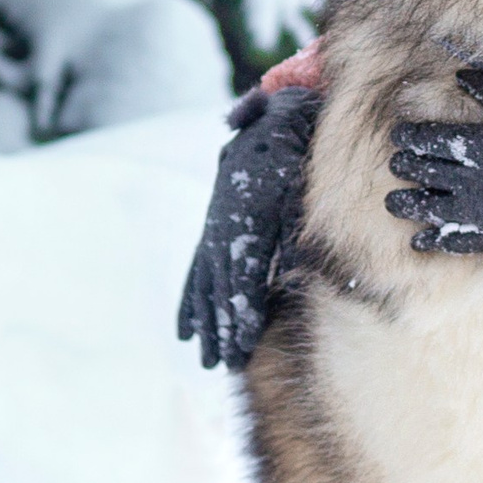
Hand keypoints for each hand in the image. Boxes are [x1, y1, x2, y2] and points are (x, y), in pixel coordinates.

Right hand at [177, 82, 319, 368]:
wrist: (273, 119)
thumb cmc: (295, 147)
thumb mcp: (297, 174)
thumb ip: (293, 210)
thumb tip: (297, 253)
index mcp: (245, 211)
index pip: (241, 269)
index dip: (241, 305)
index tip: (245, 338)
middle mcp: (223, 222)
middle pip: (219, 284)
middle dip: (222, 325)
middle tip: (225, 363)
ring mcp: (213, 229)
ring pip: (205, 283)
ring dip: (206, 323)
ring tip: (208, 360)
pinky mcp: (213, 232)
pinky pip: (196, 272)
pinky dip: (190, 303)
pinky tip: (185, 334)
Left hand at [385, 67, 482, 253]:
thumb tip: (460, 74)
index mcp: (482, 144)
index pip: (429, 140)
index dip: (408, 137)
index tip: (398, 134)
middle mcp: (475, 181)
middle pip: (423, 174)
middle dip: (404, 167)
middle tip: (396, 164)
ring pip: (430, 210)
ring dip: (407, 205)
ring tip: (393, 203)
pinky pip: (455, 242)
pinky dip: (433, 242)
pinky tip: (419, 241)